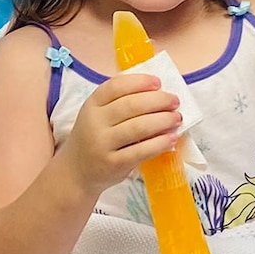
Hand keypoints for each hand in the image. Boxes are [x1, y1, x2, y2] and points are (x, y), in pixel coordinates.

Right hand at [57, 74, 180, 196]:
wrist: (77, 171)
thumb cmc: (96, 136)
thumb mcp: (99, 114)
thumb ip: (121, 101)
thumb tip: (159, 91)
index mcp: (92, 104)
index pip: (116, 86)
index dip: (140, 82)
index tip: (158, 82)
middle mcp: (95, 122)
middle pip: (131, 105)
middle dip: (158, 101)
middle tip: (175, 101)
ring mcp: (102, 144)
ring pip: (139, 127)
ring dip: (163, 120)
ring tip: (177, 118)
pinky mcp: (113, 164)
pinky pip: (141, 151)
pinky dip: (160, 143)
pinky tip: (172, 138)